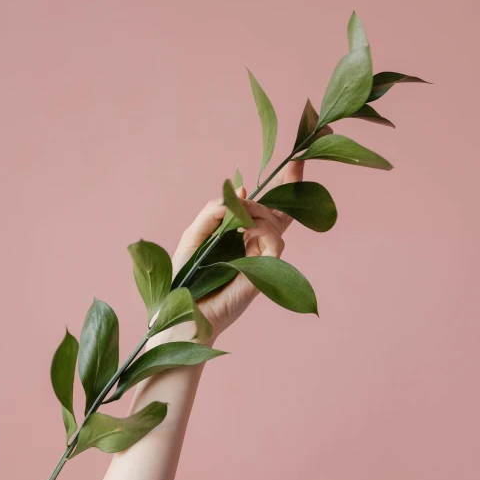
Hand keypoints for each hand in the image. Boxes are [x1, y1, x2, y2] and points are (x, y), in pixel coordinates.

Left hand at [169, 159, 303, 342]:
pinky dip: (262, 227)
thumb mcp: (194, 236)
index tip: (293, 164)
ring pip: (275, 223)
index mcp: (237, 238)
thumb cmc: (185, 280)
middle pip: (279, 213)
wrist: (183, 314)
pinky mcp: (264, 272)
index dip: (278, 188)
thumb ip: (214, 212)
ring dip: (259, 210)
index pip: (262, 210)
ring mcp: (260, 260)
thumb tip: (241, 191)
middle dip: (290, 186)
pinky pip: (274, 241)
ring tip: (241, 214)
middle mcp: (252, 247)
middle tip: (296, 164)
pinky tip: (246, 227)